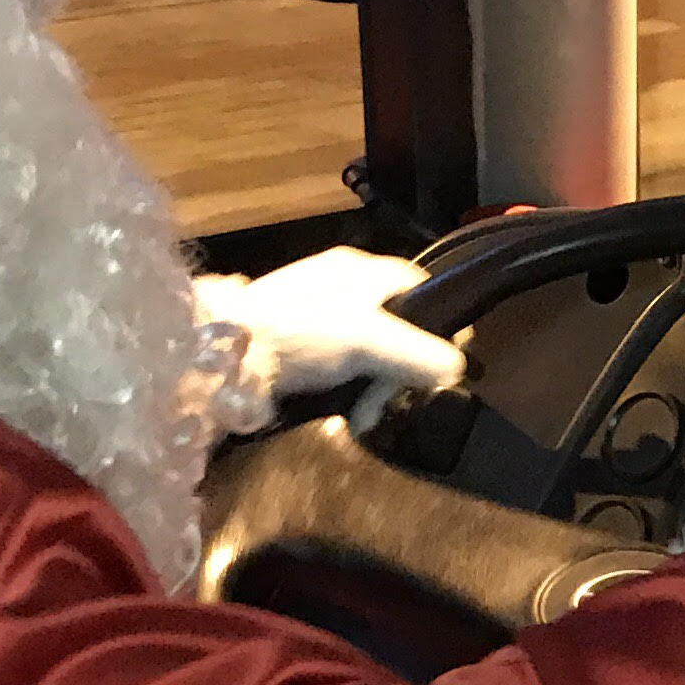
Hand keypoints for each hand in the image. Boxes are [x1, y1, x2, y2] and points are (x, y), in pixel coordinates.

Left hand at [196, 244, 465, 425]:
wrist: (225, 354)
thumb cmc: (302, 333)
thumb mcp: (370, 341)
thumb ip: (419, 354)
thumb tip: (459, 368)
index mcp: (362, 269)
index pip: (420, 285)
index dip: (441, 320)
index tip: (448, 360)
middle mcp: (342, 285)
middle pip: (397, 325)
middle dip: (402, 369)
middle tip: (397, 402)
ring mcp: (317, 315)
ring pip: (370, 352)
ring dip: (375, 387)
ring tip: (367, 416)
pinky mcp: (297, 345)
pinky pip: (341, 368)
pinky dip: (347, 391)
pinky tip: (344, 412)